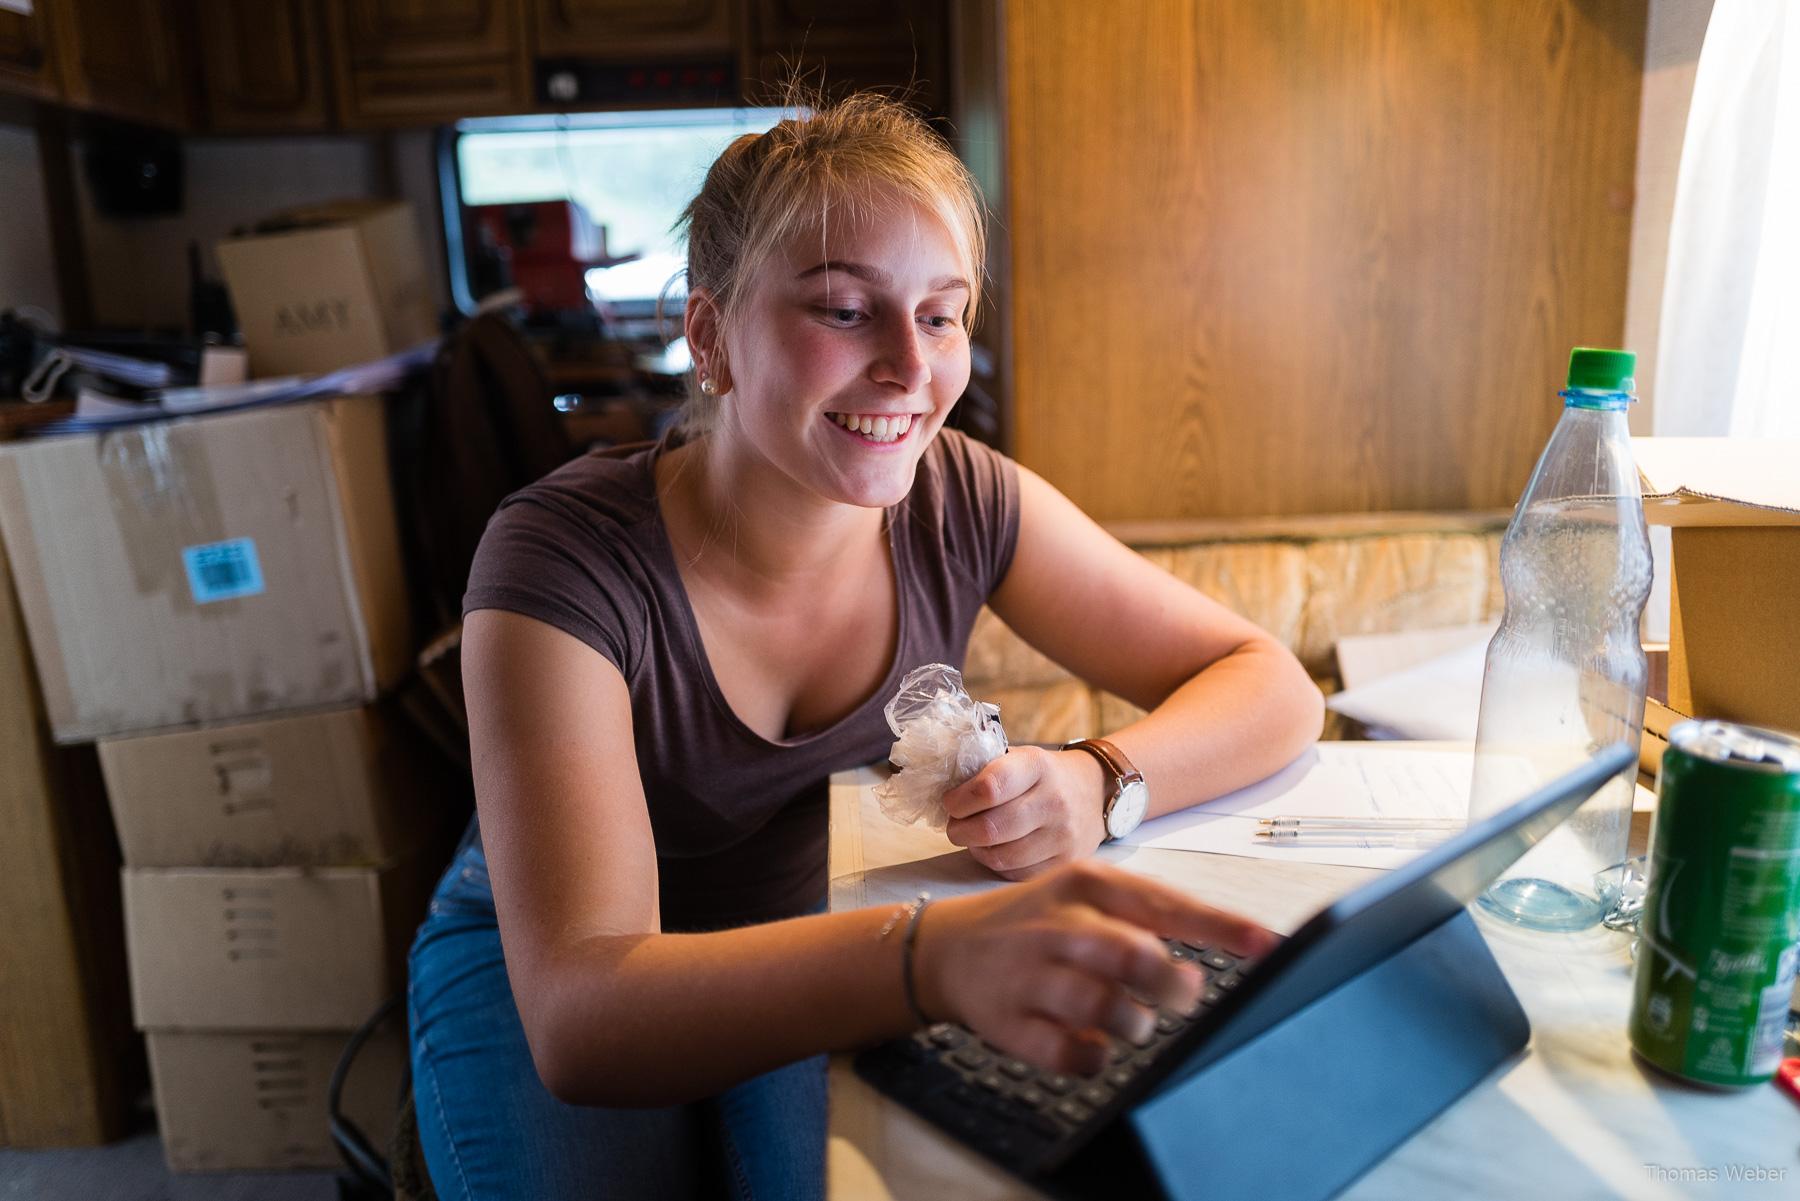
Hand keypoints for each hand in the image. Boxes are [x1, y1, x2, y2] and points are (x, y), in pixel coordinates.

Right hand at [911, 859, 1279, 1075]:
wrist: (949, 948)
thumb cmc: (1039, 921)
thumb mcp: (1087, 894)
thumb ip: (1151, 916)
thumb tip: (1227, 945)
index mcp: (1086, 884)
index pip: (1164, 904)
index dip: (1220, 927)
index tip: (1268, 945)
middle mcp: (1057, 924)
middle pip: (1134, 957)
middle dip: (1172, 985)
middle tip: (1182, 994)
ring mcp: (1029, 973)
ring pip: (1106, 1009)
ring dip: (1135, 1024)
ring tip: (1132, 1019)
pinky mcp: (1007, 1022)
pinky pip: (1070, 1054)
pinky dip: (1094, 1057)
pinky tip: (1092, 1043)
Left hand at [943, 747, 1109, 880]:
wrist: (1094, 791)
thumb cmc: (1043, 775)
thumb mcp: (1020, 758)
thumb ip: (985, 772)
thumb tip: (945, 797)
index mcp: (1037, 766)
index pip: (989, 787)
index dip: (959, 800)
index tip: (950, 802)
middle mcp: (1054, 800)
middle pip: (991, 828)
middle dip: (960, 830)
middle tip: (955, 826)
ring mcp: (1063, 835)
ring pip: (1001, 857)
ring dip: (976, 850)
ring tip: (973, 839)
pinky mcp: (1066, 862)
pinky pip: (1016, 874)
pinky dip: (998, 865)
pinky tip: (996, 850)